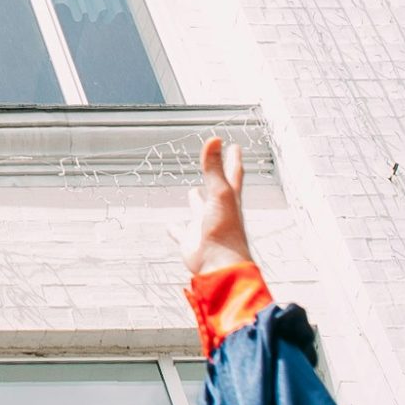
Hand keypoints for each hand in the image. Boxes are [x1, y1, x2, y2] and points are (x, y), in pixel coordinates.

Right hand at [180, 136, 253, 277]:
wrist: (218, 265)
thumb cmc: (225, 230)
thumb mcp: (219, 193)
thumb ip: (213, 167)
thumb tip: (215, 138)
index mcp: (229, 199)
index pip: (233, 174)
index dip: (233, 159)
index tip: (233, 146)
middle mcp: (218, 211)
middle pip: (217, 190)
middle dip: (215, 178)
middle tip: (213, 166)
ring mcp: (204, 225)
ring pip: (199, 210)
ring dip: (196, 201)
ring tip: (192, 191)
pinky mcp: (190, 240)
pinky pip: (180, 232)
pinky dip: (175, 228)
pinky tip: (170, 225)